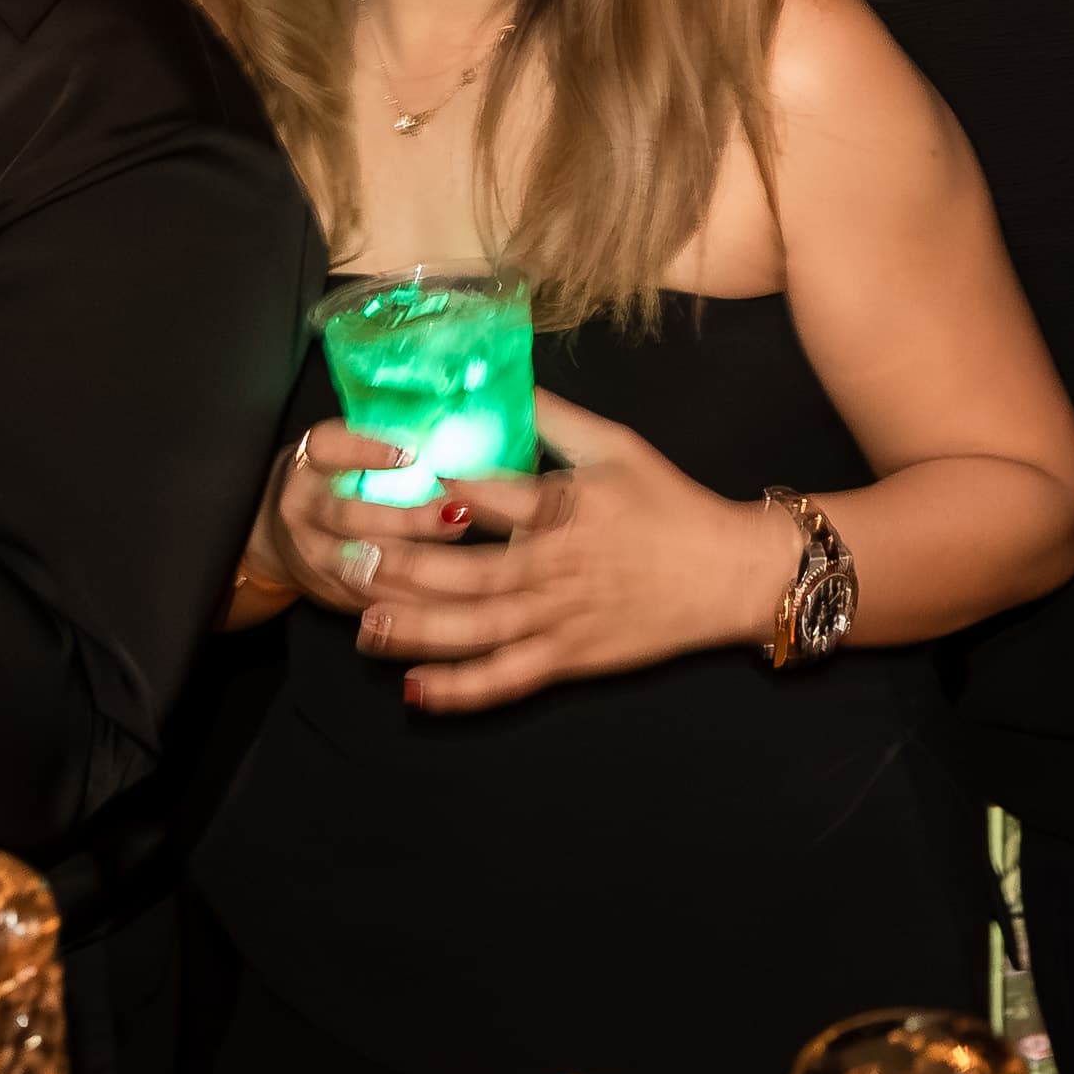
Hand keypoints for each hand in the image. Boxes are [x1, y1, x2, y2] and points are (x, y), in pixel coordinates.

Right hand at [256, 418, 475, 607]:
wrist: (275, 534)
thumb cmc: (327, 480)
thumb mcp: (339, 451)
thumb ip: (380, 444)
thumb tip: (447, 435)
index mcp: (307, 462)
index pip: (329, 449)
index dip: (367, 451)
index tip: (412, 453)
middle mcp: (302, 508)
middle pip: (350, 516)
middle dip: (406, 519)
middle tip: (454, 513)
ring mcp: (311, 554)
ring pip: (362, 567)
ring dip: (414, 565)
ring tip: (456, 562)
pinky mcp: (327, 589)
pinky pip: (373, 600)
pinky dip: (410, 601)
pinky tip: (447, 596)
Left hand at [337, 389, 803, 713]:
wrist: (725, 572)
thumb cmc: (668, 503)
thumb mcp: (615, 445)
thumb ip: (553, 418)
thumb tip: (505, 383)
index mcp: (566, 509)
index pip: (494, 498)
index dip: (442, 490)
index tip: (392, 480)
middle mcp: (556, 568)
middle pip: (467, 572)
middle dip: (403, 568)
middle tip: (348, 556)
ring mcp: (559, 619)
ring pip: (475, 630)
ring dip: (415, 629)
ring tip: (361, 623)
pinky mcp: (568, 658)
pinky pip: (505, 680)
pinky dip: (460, 689)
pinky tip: (414, 689)